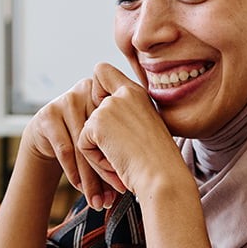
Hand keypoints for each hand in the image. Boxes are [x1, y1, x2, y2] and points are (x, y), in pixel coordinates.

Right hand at [20, 77, 117, 209]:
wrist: (49, 133)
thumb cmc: (86, 137)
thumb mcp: (105, 134)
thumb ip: (122, 145)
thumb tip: (142, 181)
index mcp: (109, 92)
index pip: (119, 127)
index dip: (124, 156)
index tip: (128, 183)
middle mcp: (87, 91)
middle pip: (100, 137)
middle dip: (108, 172)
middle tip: (115, 197)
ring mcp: (66, 100)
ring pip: (83, 146)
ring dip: (90, 178)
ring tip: (98, 201)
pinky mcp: (48, 114)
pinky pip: (65, 148)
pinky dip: (74, 172)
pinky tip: (80, 188)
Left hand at [77, 63, 187, 195]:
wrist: (163, 176)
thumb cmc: (158, 162)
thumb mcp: (144, 128)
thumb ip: (123, 116)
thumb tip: (97, 118)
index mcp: (136, 93)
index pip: (102, 71)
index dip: (96, 92)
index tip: (110, 118)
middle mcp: (123, 93)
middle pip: (88, 105)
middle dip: (97, 134)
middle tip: (122, 152)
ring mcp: (109, 106)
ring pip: (86, 130)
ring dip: (99, 152)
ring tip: (124, 161)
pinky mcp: (97, 123)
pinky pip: (83, 144)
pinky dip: (96, 161)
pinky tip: (117, 164)